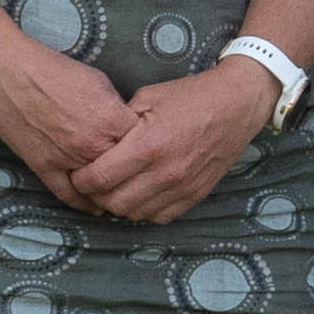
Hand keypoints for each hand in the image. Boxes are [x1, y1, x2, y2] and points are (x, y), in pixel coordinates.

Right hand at [0, 38, 144, 208]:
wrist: (11, 74)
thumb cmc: (53, 71)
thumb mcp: (99, 81)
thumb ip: (117, 108)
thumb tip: (127, 124)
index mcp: (111, 120)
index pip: (143, 144)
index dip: (147, 146)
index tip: (147, 149)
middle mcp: (93, 145)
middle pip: (125, 171)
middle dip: (133, 173)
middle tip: (139, 176)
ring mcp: (68, 159)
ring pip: (99, 188)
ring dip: (111, 192)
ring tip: (121, 194)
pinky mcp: (45, 168)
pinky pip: (69, 195)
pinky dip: (84, 203)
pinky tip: (95, 206)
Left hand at [67, 64, 265, 225]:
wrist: (236, 105)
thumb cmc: (189, 97)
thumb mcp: (147, 98)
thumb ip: (119, 124)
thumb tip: (96, 143)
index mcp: (147, 145)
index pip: (100, 179)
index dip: (81, 180)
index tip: (78, 174)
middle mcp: (165, 172)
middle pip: (114, 203)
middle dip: (97, 195)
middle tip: (93, 183)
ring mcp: (182, 187)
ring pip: (135, 214)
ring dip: (120, 204)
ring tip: (116, 188)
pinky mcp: (195, 195)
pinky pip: (159, 216)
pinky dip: (144, 209)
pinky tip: (141, 192)